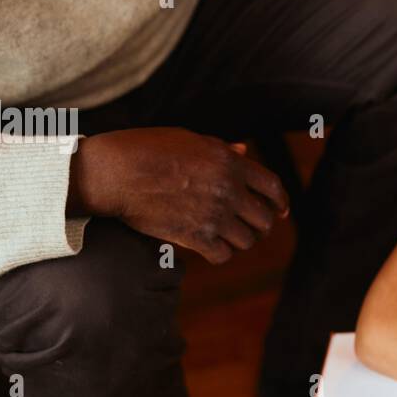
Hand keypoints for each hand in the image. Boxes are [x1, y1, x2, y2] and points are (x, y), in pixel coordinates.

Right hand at [68, 127, 288, 263]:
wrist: (116, 173)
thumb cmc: (148, 149)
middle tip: (251, 227)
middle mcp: (228, 189)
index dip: (280, 202)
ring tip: (227, 236)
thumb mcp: (191, 140)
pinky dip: (220, 254)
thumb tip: (245, 151)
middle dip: (261, 225)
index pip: (273, 187)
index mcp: (230, 163)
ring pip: (247, 240)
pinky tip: (210, 246)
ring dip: (240, 240)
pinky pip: (223, 255)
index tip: (281, 211)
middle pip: (264, 219)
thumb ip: (223, 149)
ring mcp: (214, 215)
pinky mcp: (196, 237)